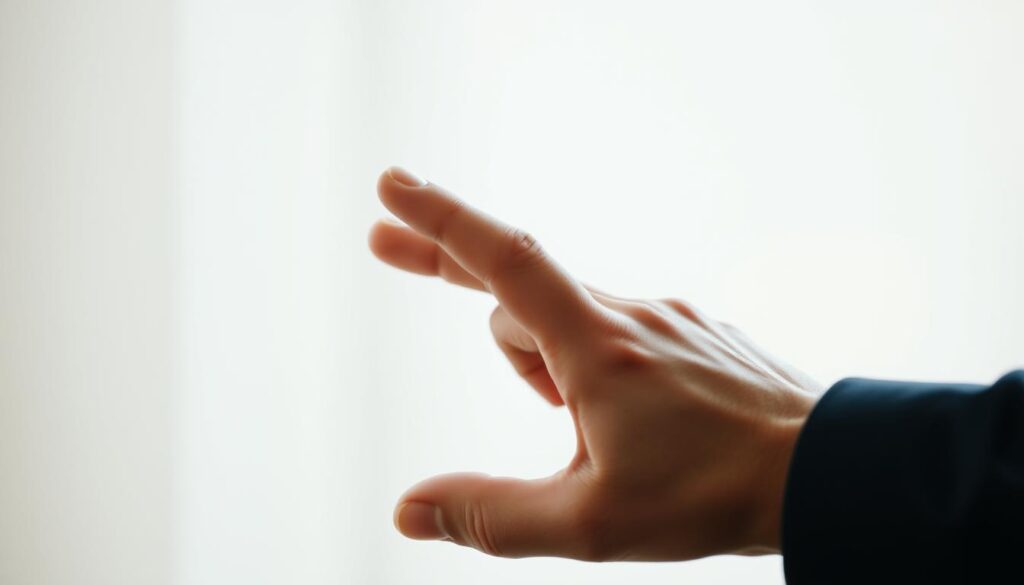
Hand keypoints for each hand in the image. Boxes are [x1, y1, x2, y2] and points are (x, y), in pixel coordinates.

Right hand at [369, 167, 820, 560]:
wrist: (829, 470)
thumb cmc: (713, 495)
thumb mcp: (590, 522)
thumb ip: (493, 516)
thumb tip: (410, 510)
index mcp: (596, 347)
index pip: (504, 264)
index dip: (441, 222)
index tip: (392, 186)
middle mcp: (629, 315)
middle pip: (521, 295)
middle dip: (461, 287)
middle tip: (382, 249)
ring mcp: (667, 320)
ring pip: (568, 321)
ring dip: (541, 360)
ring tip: (575, 426)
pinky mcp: (694, 334)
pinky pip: (616, 332)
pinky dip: (589, 361)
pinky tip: (621, 414)